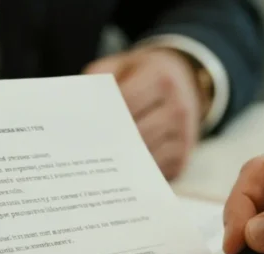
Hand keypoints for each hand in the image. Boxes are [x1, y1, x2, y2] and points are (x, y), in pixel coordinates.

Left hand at [86, 48, 204, 179]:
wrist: (187, 81)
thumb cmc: (145, 76)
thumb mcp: (122, 66)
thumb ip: (99, 81)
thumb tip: (75, 109)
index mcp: (161, 80)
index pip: (127, 102)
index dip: (104, 117)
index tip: (81, 128)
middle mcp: (177, 108)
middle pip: (137, 134)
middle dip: (109, 144)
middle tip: (81, 153)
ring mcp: (183, 137)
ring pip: (144, 158)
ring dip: (120, 165)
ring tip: (94, 168)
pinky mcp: (182, 160)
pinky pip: (153, 175)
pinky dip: (133, 176)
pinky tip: (114, 177)